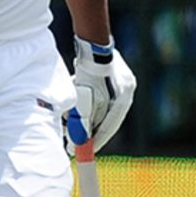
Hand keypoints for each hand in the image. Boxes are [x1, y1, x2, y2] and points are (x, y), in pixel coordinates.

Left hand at [66, 37, 136, 153]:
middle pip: (107, 115)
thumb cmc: (90, 72)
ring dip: (87, 114)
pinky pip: (99, 94)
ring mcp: (119, 80)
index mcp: (124, 96)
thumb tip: (80, 141)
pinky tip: (75, 102)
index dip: (96, 141)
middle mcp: (125, 89)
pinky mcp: (109, 73)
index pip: (111, 125)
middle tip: (75, 140)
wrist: (90, 44)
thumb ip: (84, 121)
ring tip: (70, 122)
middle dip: (90, 128)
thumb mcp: (87, 100)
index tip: (84, 152)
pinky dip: (88, 101)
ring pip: (102, 105)